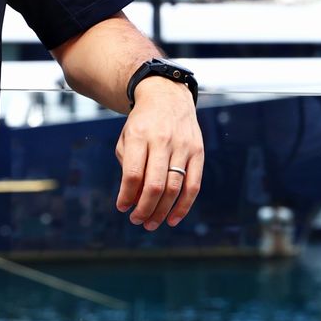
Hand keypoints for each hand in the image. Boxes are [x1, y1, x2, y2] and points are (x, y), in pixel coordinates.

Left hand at [116, 78, 203, 229]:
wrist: (168, 97)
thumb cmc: (143, 123)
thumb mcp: (127, 138)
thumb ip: (127, 166)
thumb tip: (133, 200)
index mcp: (140, 136)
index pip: (133, 174)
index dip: (127, 196)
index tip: (122, 208)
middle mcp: (163, 140)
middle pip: (155, 184)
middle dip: (144, 209)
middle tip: (137, 221)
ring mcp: (183, 146)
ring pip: (174, 188)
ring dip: (162, 211)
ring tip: (151, 223)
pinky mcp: (198, 151)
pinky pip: (194, 185)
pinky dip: (184, 206)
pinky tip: (173, 219)